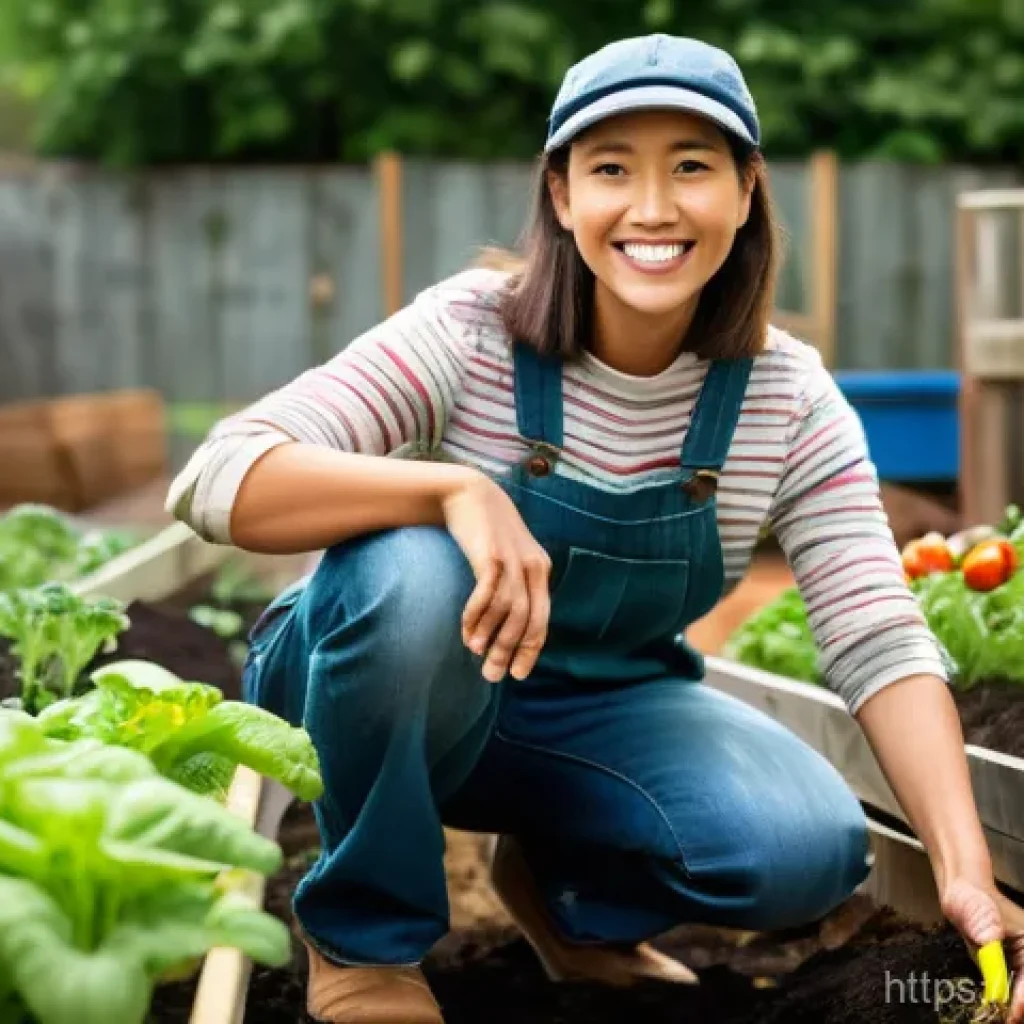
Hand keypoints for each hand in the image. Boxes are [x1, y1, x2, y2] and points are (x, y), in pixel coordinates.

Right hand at [440, 470, 550, 681]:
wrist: (469, 492)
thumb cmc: (485, 530)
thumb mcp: (508, 555)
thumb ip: (512, 583)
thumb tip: (503, 623)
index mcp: (540, 570)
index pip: (541, 620)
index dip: (530, 650)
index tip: (517, 674)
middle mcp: (532, 567)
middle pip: (527, 621)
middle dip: (510, 651)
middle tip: (491, 676)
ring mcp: (513, 560)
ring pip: (508, 611)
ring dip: (491, 637)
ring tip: (475, 653)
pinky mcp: (491, 555)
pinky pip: (487, 594)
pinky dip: (477, 617)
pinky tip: (467, 633)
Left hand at [941, 875, 1023, 1021]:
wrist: (961, 893)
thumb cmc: (972, 898)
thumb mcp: (978, 912)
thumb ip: (984, 930)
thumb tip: (987, 943)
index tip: (1012, 1012)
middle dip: (1021, 1008)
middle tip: (1005, 1020)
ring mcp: (1021, 963)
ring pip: (1022, 993)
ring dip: (1015, 1008)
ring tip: (999, 1018)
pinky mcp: (1009, 969)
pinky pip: (1011, 991)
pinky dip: (1006, 1003)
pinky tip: (995, 1011)